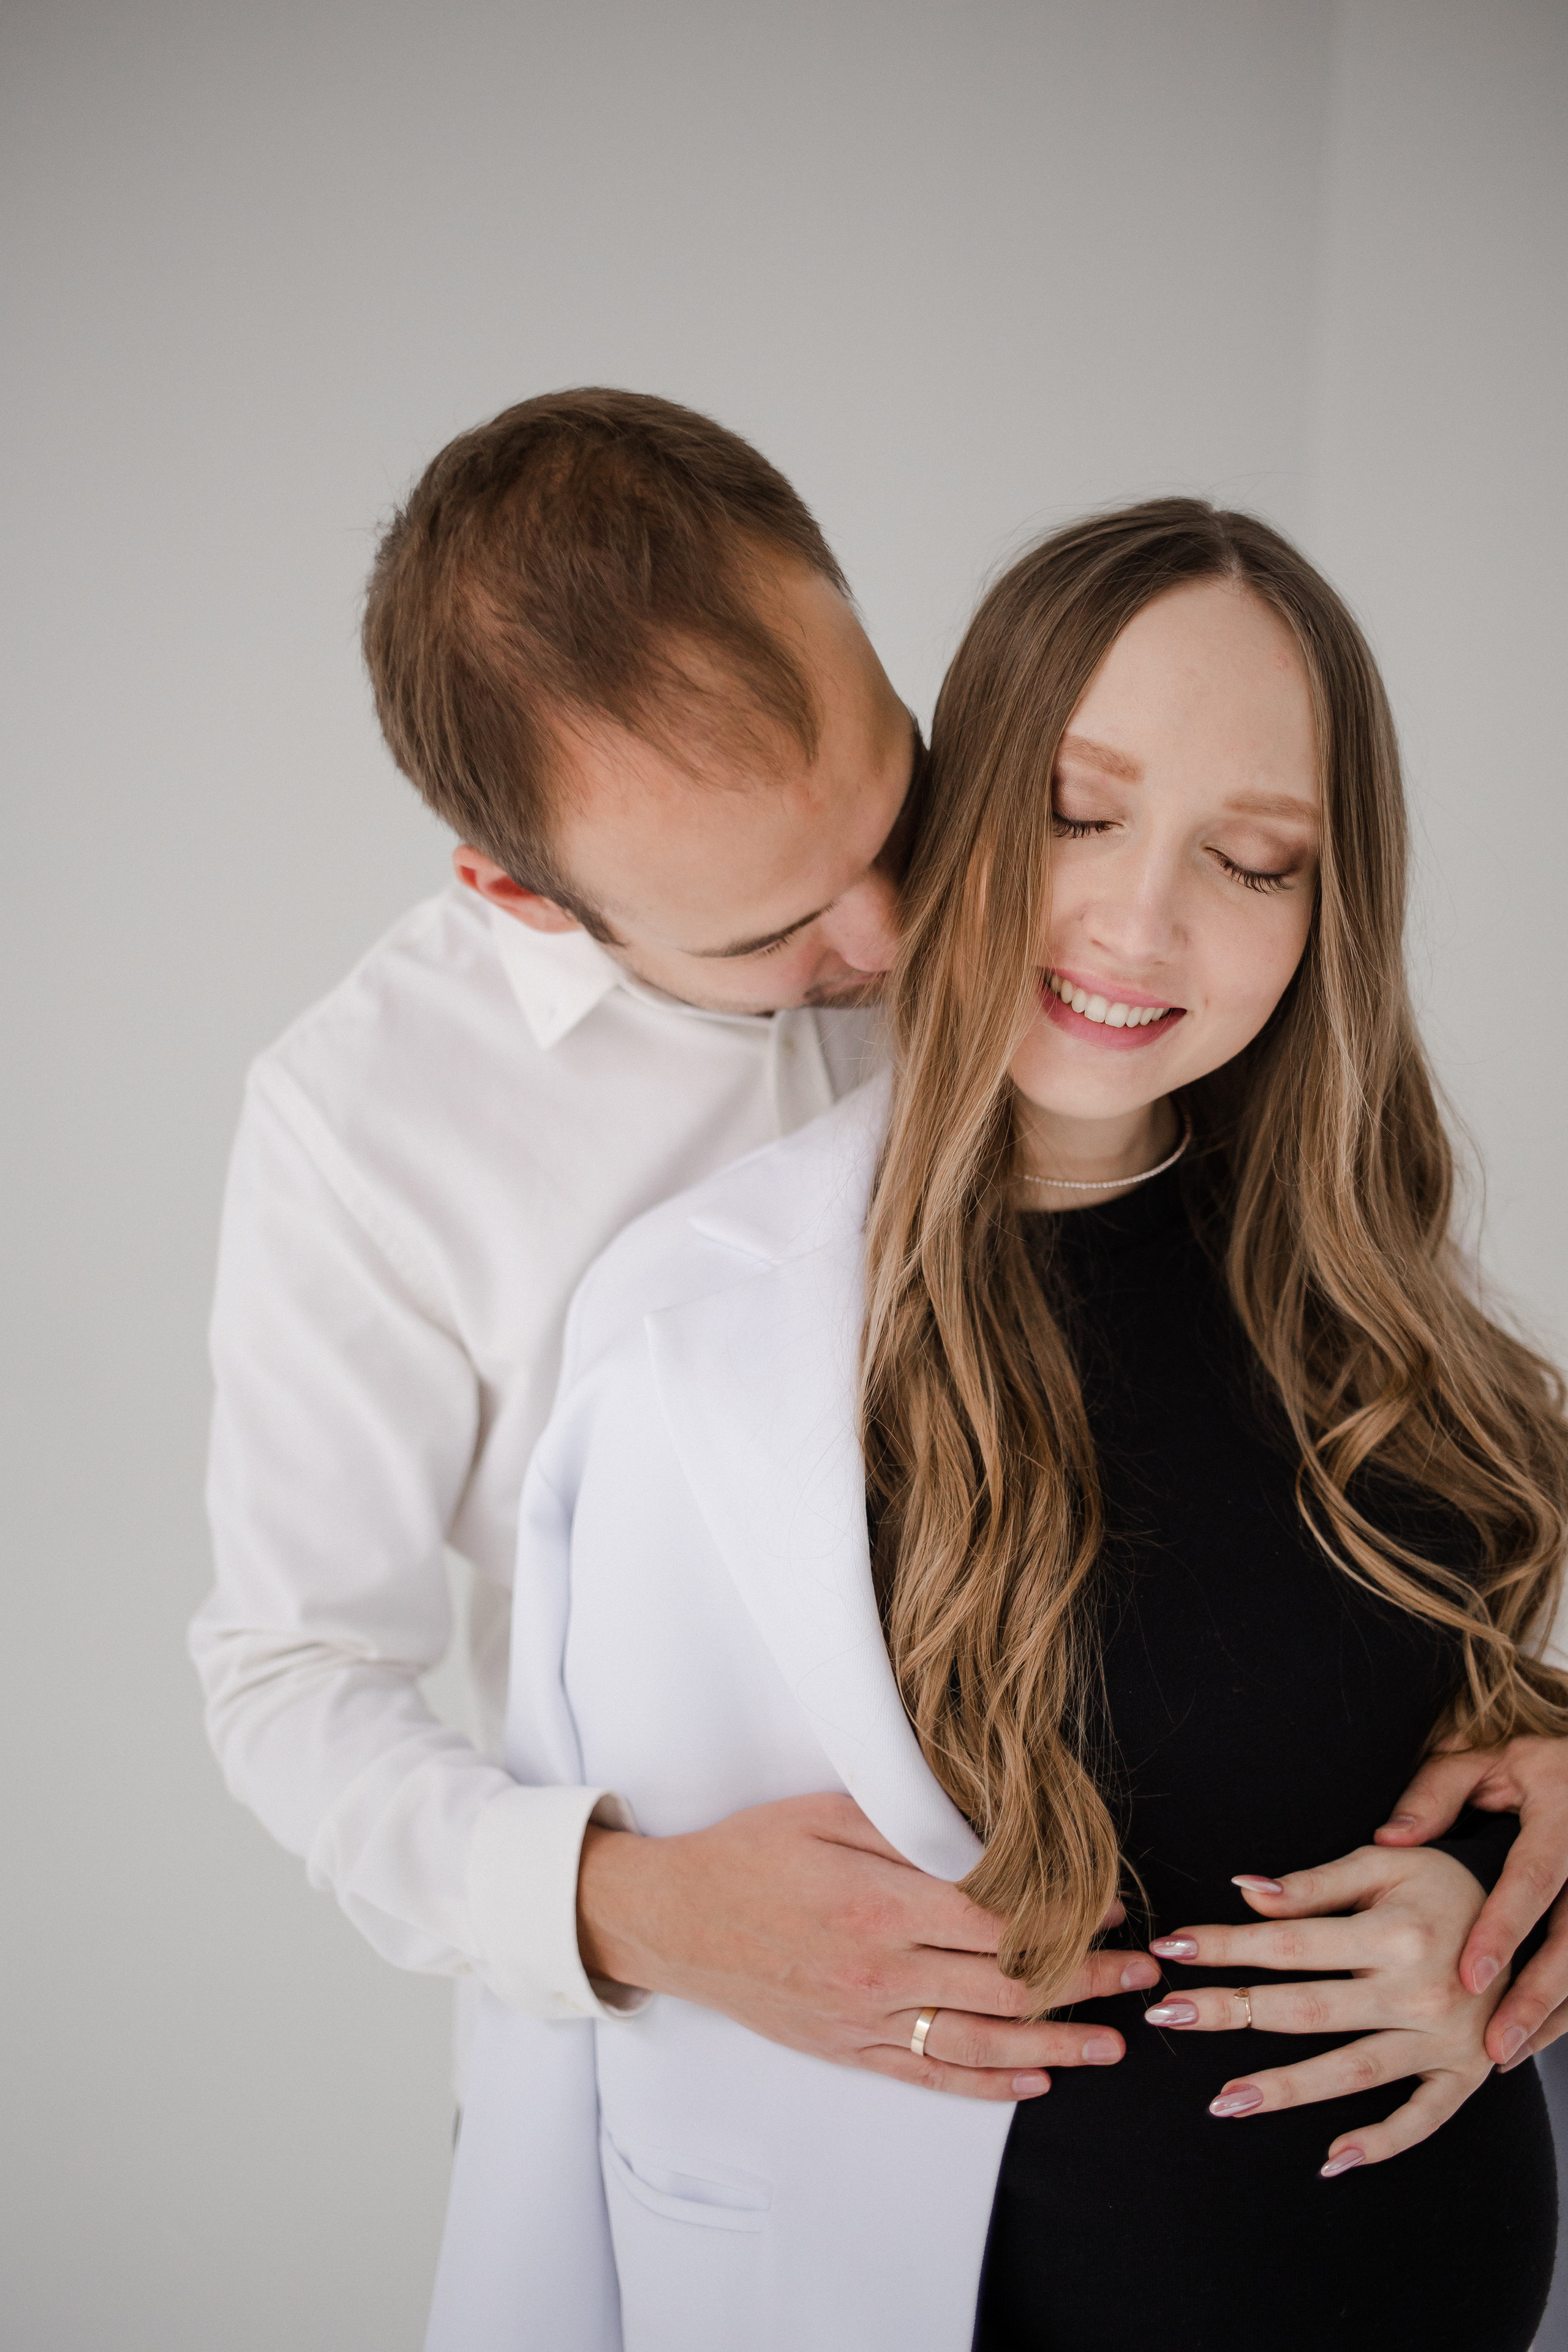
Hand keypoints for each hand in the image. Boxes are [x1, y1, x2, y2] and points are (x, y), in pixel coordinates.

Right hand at [576, 1791, 1159, 2099]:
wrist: (674, 1919)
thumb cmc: (750, 1853)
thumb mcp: (827, 1811)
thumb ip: (908, 1822)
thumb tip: (986, 1833)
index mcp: (881, 1903)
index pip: (1001, 1922)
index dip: (1066, 1919)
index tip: (1111, 1909)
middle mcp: (881, 1971)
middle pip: (1007, 1986)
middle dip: (1086, 1983)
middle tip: (1141, 1978)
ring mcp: (866, 2019)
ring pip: (981, 2043)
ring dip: (1056, 2046)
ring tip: (1112, 2044)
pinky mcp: (849, 2049)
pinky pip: (930, 2074)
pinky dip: (987, 2084)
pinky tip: (1032, 2082)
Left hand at [1143, 1844, 1502, 2175]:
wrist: (1525, 1915)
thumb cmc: (1442, 1882)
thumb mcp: (1384, 1864)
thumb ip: (1315, 1884)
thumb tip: (1243, 1891)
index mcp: (1393, 1932)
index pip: (1288, 1943)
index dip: (1225, 1945)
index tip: (1170, 1948)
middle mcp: (1416, 1991)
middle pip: (1306, 2008)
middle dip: (1232, 2011)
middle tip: (1168, 2016)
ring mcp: (1443, 2040)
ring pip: (1351, 2071)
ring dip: (1286, 2088)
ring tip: (1223, 2101)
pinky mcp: (1466, 2074)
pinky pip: (1421, 2119)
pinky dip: (1380, 2143)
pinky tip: (1331, 2158)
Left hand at [1376, 1733, 1567, 2067]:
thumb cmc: (1533, 1769)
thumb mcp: (1486, 1762)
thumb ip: (1437, 1793)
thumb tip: (1389, 1836)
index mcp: (1557, 1823)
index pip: (1531, 1882)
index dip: (1502, 1930)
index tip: (1469, 1975)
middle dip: (1534, 1998)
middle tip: (1492, 2042)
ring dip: (1548, 2019)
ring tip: (1502, 2054)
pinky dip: (1561, 2018)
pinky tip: (1523, 2046)